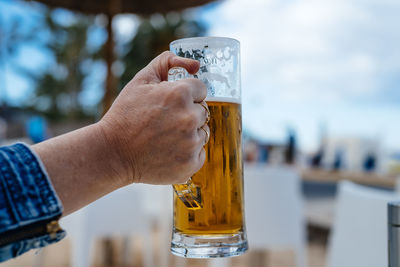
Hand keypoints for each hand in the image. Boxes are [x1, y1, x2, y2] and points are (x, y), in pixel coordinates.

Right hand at [99, 51, 209, 184]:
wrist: (113, 153)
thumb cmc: (126, 115)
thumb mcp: (141, 80)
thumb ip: (167, 62)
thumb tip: (195, 65)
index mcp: (180, 94)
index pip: (200, 89)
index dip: (185, 95)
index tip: (170, 103)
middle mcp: (190, 118)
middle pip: (203, 111)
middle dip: (188, 113)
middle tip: (165, 122)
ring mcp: (191, 143)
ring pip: (202, 132)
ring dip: (189, 133)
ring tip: (165, 137)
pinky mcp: (190, 164)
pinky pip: (200, 153)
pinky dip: (188, 153)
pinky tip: (169, 151)